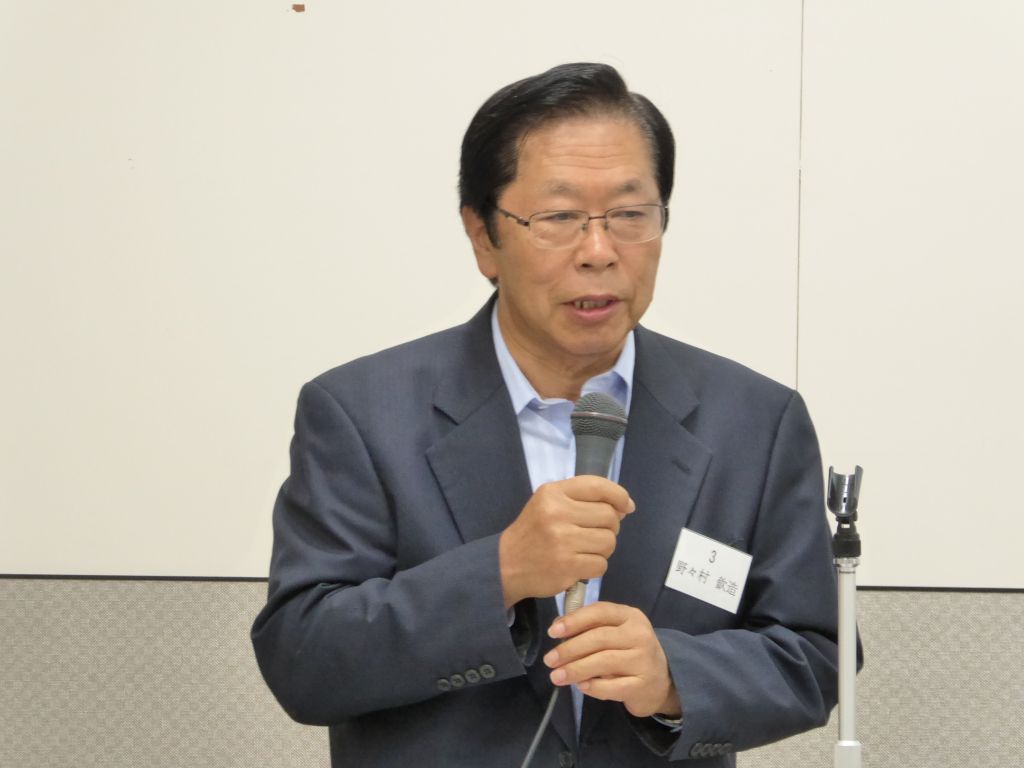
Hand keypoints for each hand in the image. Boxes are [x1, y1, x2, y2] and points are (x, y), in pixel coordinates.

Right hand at [498, 477, 634, 608]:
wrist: (506, 564)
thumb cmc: (534, 531)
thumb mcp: (549, 503)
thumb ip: (583, 499)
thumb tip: (625, 506)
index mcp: (553, 493)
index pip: (598, 486)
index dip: (619, 495)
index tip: (626, 506)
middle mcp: (557, 513)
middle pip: (609, 516)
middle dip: (609, 527)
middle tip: (593, 533)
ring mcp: (562, 541)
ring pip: (609, 542)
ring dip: (603, 548)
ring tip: (584, 549)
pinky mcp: (567, 567)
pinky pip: (601, 564)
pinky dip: (595, 566)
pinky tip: (579, 564)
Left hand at [542, 601, 680, 718]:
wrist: (661, 681)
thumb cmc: (629, 651)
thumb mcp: (615, 633)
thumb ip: (590, 627)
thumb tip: (558, 626)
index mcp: (630, 616)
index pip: (600, 612)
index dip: (574, 620)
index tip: (553, 632)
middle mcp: (640, 635)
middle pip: (599, 638)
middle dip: (569, 649)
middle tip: (549, 660)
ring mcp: (644, 660)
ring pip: (603, 661)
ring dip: (575, 669)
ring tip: (556, 676)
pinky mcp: (643, 685)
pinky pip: (612, 686)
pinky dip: (593, 687)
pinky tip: (580, 686)